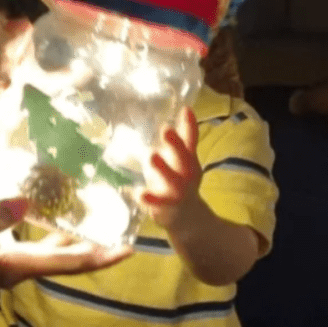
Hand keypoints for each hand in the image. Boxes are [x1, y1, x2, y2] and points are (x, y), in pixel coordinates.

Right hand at [0, 198, 131, 288]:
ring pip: (55, 254)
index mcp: (17, 267)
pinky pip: (40, 247)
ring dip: (79, 241)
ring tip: (102, 221)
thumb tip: (26, 202)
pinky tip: (61, 216)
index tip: (129, 248)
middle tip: (125, 230)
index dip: (100, 256)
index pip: (68, 264)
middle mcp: (20, 270)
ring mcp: (11, 264)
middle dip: (97, 248)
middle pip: (68, 262)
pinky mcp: (3, 254)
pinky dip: (57, 235)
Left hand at [141, 107, 204, 230]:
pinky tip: (137, 192)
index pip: (190, 142)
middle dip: (175, 145)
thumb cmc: (181, 181)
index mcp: (189, 161)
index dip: (187, 127)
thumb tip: (187, 107)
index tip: (184, 110)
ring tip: (151, 156)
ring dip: (163, 169)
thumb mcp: (186, 159)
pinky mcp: (165, 208)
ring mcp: (177, 193)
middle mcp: (186, 175)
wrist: (188, 219)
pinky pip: (157, 203)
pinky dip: (148, 198)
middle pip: (183, 159)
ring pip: (172, 180)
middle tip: (165, 130)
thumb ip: (186, 136)